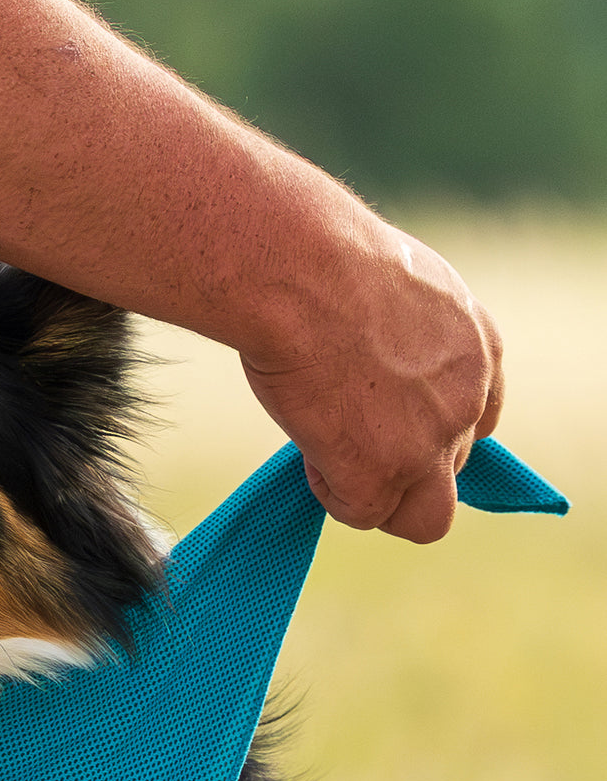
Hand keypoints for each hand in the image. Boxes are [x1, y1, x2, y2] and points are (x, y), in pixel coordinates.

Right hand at [239, 226, 504, 543]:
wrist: (301, 273)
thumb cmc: (325, 264)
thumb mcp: (392, 289)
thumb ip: (403, 337)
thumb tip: (366, 361)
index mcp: (479, 349)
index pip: (478, 420)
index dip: (425, 426)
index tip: (381, 413)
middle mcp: (467, 401)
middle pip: (448, 470)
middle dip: (398, 459)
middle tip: (343, 426)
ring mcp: (428, 444)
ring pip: (423, 516)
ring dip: (375, 491)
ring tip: (325, 441)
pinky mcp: (381, 475)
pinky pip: (360, 513)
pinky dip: (329, 489)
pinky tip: (307, 442)